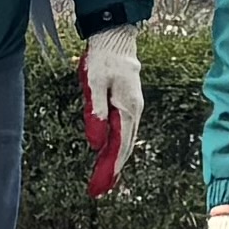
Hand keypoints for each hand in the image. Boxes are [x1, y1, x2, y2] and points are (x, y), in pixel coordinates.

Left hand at [82, 26, 143, 198]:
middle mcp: (134, 111)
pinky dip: (116, 146)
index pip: (119, 146)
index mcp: (128, 108)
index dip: (110, 167)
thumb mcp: (95, 83)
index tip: (100, 185)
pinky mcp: (127, 103)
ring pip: (124, 140)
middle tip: (98, 190)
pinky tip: (109, 154)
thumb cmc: (103, 58)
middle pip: (124, 147)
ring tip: (104, 179)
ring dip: (114, 160)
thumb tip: (98, 143)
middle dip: (112, 170)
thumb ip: (97, 112)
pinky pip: (123, 130)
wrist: (116, 37)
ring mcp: (132, 107)